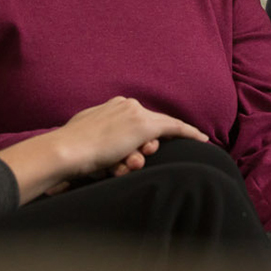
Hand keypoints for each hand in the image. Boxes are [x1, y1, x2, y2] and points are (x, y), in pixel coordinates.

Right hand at [54, 96, 206, 176]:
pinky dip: (189, 133)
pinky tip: (203, 139)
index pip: (136, 120)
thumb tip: (120, 149)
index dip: (144, 134)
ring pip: (154, 136)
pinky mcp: (145, 126)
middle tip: (126, 163)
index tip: (148, 142)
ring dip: (140, 155)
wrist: (68, 150)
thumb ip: (105, 137)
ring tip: (122, 165)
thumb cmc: (73, 150)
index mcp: (112, 105)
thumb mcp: (90, 137)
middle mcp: (126, 104)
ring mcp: (137, 114)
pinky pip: (175, 128)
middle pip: (148, 128)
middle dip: (143, 148)